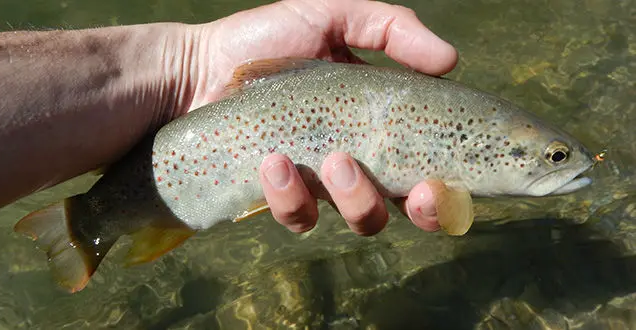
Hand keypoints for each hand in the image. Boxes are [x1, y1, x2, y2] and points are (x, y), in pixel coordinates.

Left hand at [194, 0, 457, 234]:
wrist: (197, 67)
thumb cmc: (265, 39)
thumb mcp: (331, 15)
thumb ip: (390, 27)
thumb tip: (451, 61)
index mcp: (376, 122)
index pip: (425, 161)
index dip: (446, 182)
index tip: (447, 178)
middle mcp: (356, 158)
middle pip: (405, 205)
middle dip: (421, 209)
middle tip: (416, 191)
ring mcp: (319, 182)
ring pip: (359, 218)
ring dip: (358, 198)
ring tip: (336, 160)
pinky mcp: (279, 196)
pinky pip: (299, 216)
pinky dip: (292, 195)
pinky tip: (275, 161)